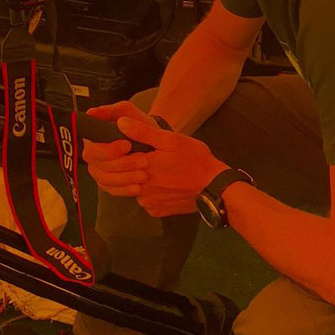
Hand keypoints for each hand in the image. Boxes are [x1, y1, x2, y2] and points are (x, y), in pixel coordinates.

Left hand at [80, 102, 225, 216]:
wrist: (215, 188)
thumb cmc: (195, 160)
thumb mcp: (171, 140)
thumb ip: (143, 132)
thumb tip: (120, 123)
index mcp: (142, 167)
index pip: (120, 159)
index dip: (126, 152)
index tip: (139, 149)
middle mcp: (140, 188)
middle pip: (126, 174)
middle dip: (135, 167)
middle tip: (155, 161)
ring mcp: (147, 202)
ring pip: (135, 188)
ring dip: (143, 181)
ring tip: (162, 172)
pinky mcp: (155, 211)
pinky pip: (147, 200)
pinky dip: (152, 193)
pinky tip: (166, 185)